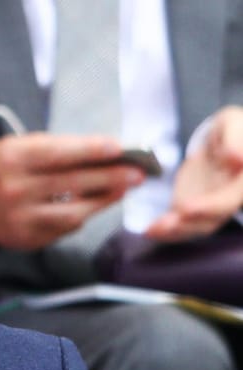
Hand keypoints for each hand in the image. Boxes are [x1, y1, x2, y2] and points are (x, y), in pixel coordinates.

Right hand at [0, 133, 144, 250]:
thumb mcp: (13, 147)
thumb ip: (53, 148)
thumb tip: (100, 151)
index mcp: (12, 159)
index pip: (60, 153)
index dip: (92, 150)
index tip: (119, 148)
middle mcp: (15, 189)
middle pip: (73, 182)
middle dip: (110, 176)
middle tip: (137, 173)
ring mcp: (20, 217)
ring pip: (74, 211)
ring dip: (104, 200)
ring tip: (123, 189)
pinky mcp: (26, 237)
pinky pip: (64, 228)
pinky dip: (84, 216)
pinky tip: (95, 206)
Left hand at [144, 105, 242, 241]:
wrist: (223, 141)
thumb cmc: (231, 128)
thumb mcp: (232, 123)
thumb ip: (235, 138)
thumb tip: (236, 158)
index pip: (230, 198)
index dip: (210, 206)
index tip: (185, 208)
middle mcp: (233, 198)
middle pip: (214, 218)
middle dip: (187, 223)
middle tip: (163, 224)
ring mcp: (214, 206)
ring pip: (198, 226)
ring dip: (175, 232)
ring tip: (151, 231)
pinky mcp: (196, 208)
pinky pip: (184, 224)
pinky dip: (167, 231)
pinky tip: (149, 231)